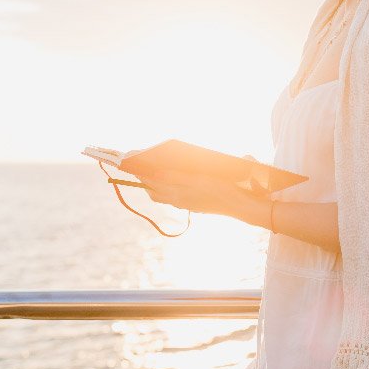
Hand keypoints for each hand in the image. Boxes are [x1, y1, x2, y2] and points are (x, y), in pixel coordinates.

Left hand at [135, 169, 252, 215]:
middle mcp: (178, 201)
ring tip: (152, 175)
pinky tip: (173, 182)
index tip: (132, 164)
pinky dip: (168, 189)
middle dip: (145, 180)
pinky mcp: (194, 204)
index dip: (141, 173)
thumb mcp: (194, 179)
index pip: (151, 183)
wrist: (236, 204)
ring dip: (156, 185)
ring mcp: (186, 204)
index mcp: (176, 194)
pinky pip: (174, 197)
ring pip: (164, 196)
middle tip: (140, 168)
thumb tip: (153, 173)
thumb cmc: (217, 188)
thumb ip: (172, 177)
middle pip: (154, 192)